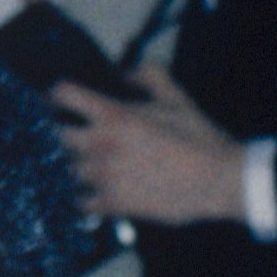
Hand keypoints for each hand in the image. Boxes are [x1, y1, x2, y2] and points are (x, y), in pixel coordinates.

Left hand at [51, 61, 257, 230]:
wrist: (218, 179)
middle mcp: (103, 145)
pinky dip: (85, 197)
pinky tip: (92, 193)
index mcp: (114, 115)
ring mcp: (105, 176)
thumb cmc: (199, 137)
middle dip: (62, 133)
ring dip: (75, 166)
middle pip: (58, 136)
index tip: (58, 98)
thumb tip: (124, 73)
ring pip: (68, 170)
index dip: (58, 94)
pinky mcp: (114, 203)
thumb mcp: (176, 97)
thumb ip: (148, 75)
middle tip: (71, 134)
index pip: (66, 96)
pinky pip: (82, 202)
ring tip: (86, 164)